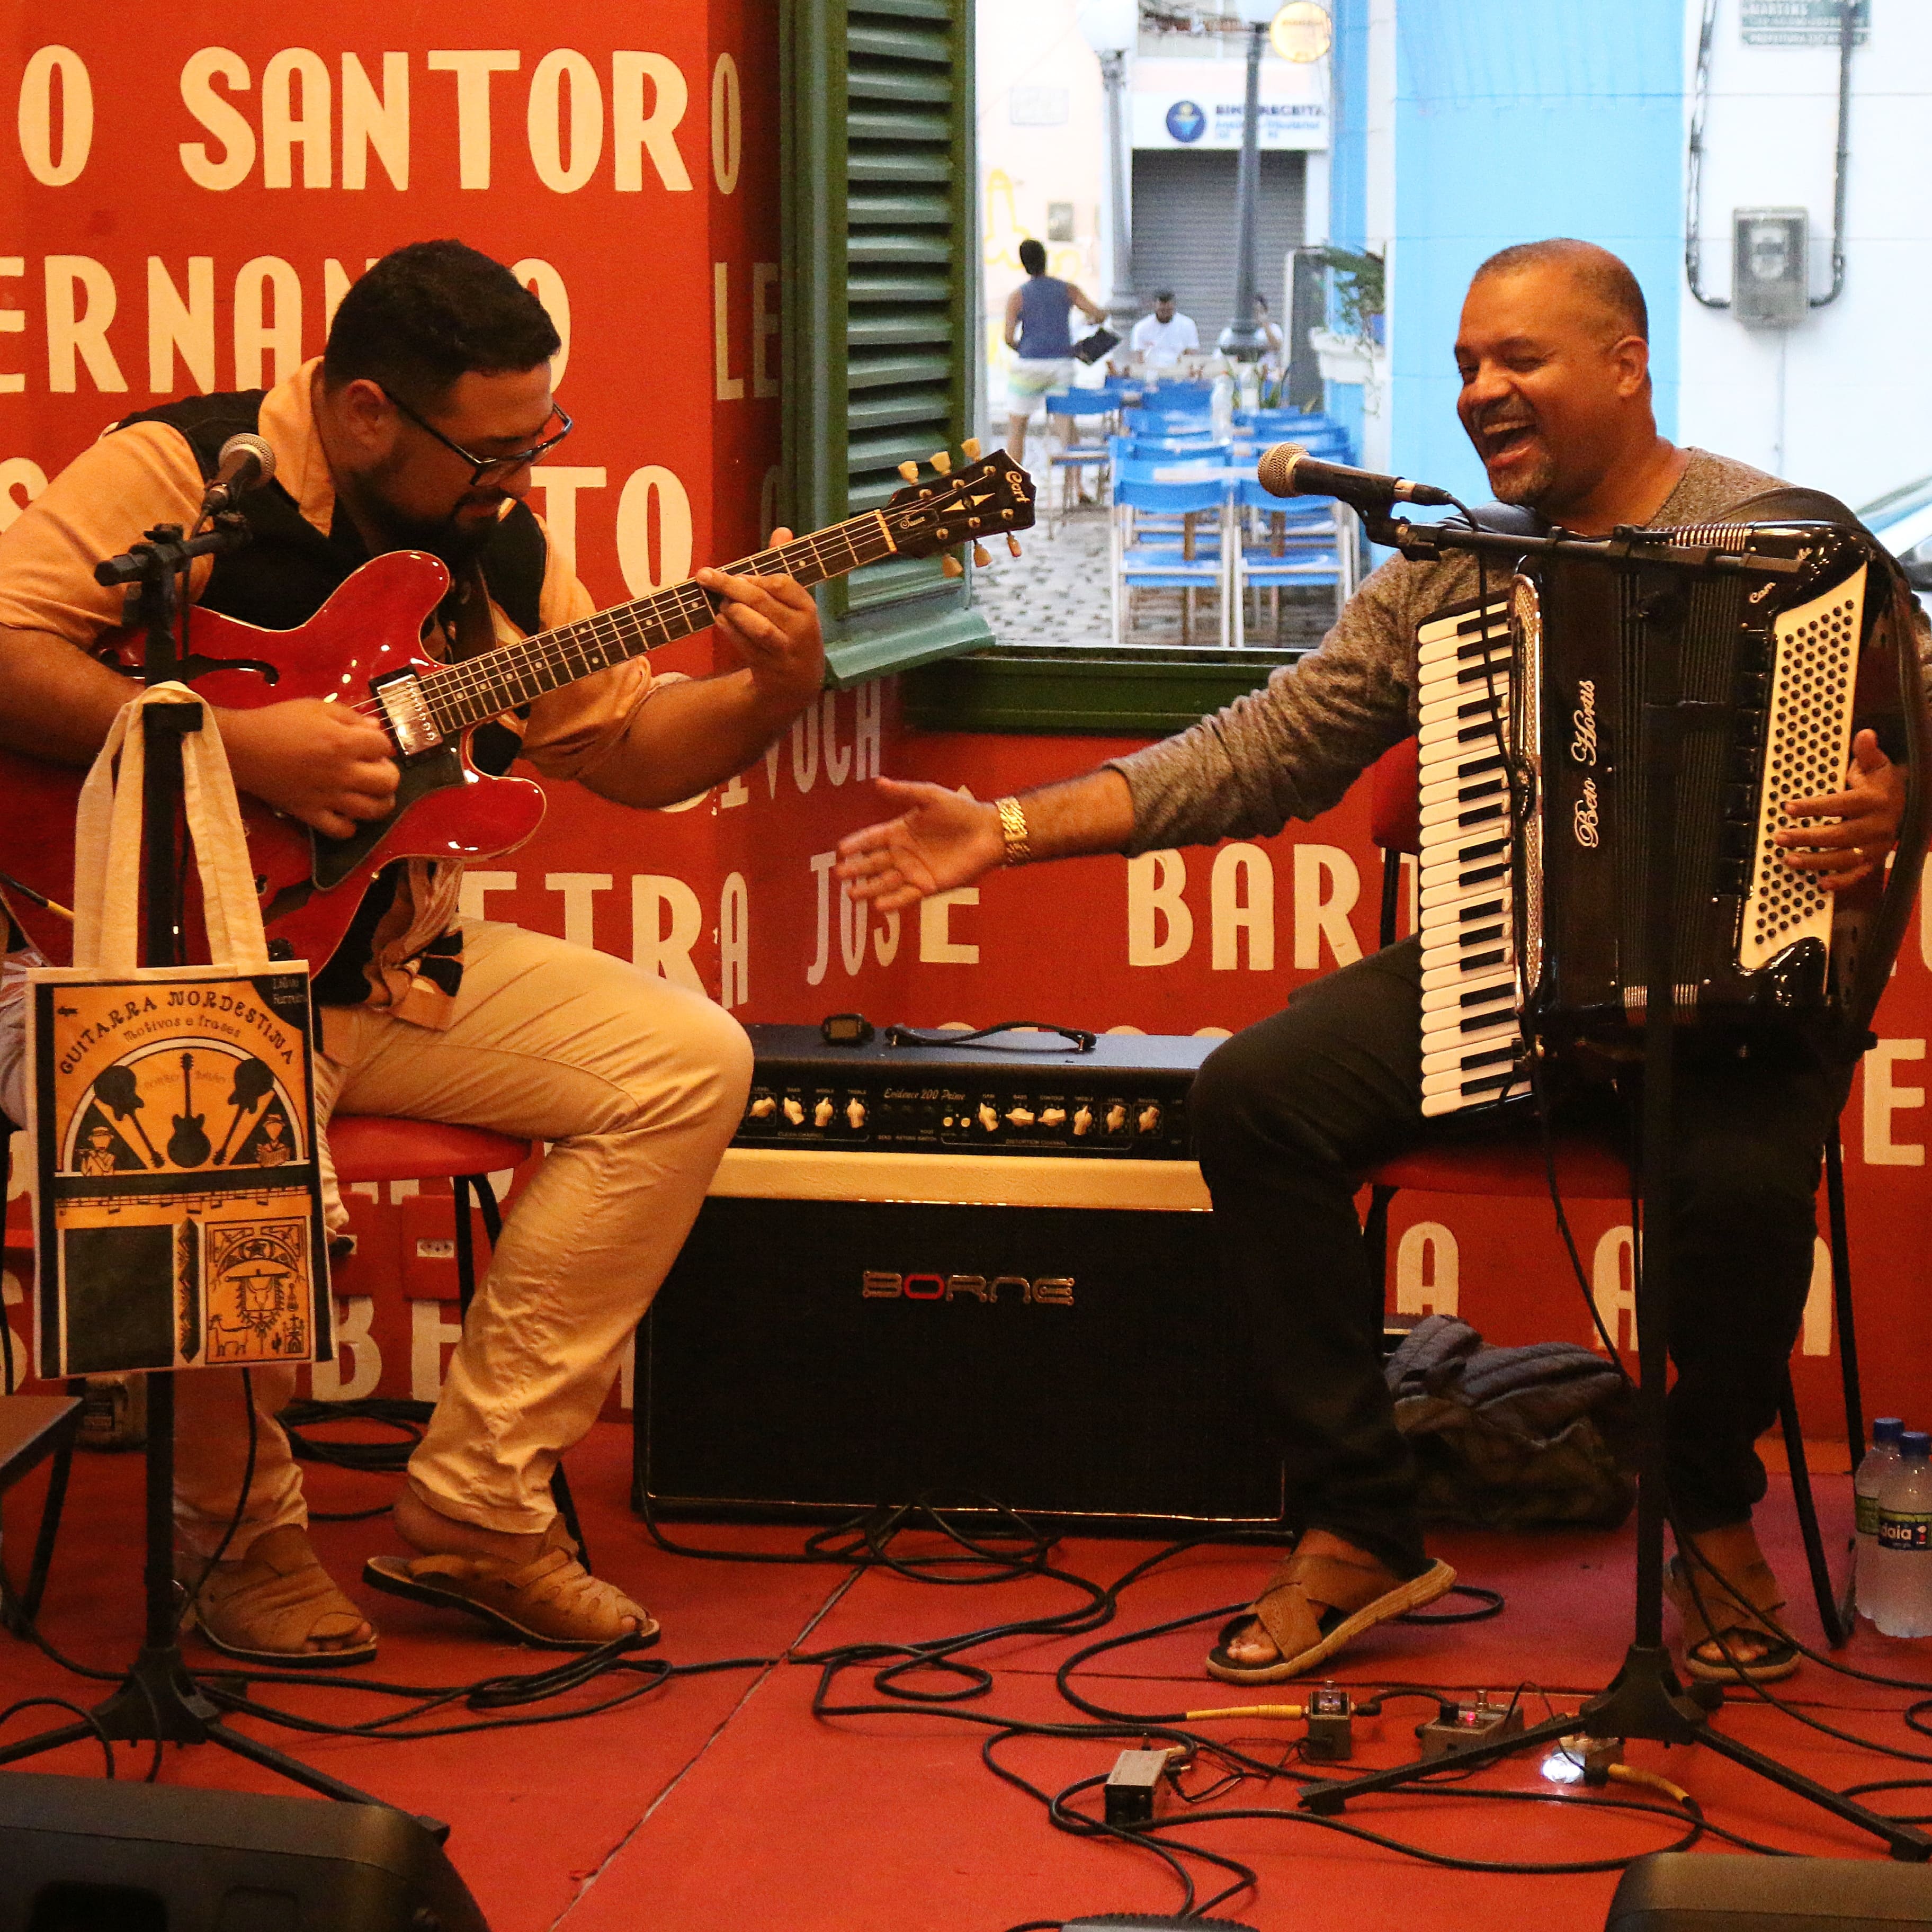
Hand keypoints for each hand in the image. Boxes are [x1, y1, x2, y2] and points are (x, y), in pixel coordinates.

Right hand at [218, 698, 398, 840]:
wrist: (239, 747)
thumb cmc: (277, 722)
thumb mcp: (316, 707)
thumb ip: (350, 717)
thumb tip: (377, 729)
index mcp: (343, 742)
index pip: (384, 745)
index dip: (381, 744)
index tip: (370, 744)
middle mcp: (342, 772)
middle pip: (389, 781)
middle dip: (389, 774)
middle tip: (375, 770)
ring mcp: (328, 796)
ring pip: (374, 810)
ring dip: (380, 802)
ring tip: (371, 794)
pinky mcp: (311, 814)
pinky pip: (342, 831)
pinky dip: (349, 826)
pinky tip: (346, 813)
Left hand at [698, 529, 823, 719]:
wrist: (797, 683)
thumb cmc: (792, 631)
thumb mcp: (794, 602)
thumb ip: (784, 566)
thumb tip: (782, 529)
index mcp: (808, 608)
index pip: (783, 583)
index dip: (757, 576)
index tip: (740, 574)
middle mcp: (800, 630)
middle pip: (763, 601)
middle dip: (731, 586)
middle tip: (705, 575)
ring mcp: (784, 651)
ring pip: (757, 626)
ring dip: (733, 611)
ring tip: (721, 603)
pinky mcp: (768, 668)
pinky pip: (745, 646)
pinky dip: (729, 630)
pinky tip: (720, 620)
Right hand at [835, 777, 1004, 911]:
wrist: (989, 832)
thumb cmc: (961, 810)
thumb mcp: (930, 797)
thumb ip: (904, 792)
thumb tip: (877, 782)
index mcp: (900, 831)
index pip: (872, 838)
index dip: (856, 844)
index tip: (840, 849)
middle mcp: (903, 853)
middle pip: (874, 862)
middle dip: (856, 869)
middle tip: (839, 874)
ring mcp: (914, 871)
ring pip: (885, 882)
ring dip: (869, 889)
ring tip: (851, 895)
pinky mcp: (928, 887)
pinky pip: (906, 896)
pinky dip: (893, 901)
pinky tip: (879, 906)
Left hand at [1777, 728, 1905, 892]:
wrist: (1905, 803)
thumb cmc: (1881, 783)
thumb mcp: (1877, 764)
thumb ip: (1867, 752)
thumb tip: (1865, 733)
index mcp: (1875, 801)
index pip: (1841, 804)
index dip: (1814, 806)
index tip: (1788, 807)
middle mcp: (1877, 826)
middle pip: (1840, 835)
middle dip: (1807, 837)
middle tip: (1779, 837)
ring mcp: (1877, 846)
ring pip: (1845, 858)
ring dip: (1816, 861)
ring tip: (1787, 859)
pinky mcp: (1875, 860)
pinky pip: (1859, 875)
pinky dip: (1842, 882)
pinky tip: (1821, 884)